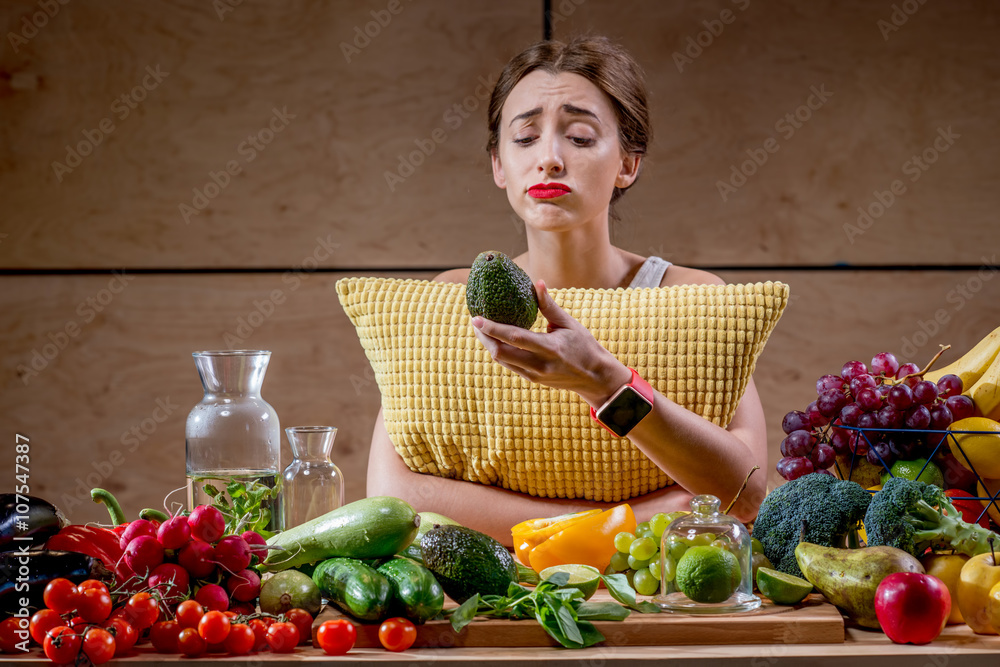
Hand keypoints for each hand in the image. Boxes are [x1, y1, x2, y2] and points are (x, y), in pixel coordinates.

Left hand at [471, 280, 630, 406]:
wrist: (594, 378)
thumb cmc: (584, 346)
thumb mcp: (570, 324)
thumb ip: (549, 306)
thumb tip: (537, 283)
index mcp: (550, 348)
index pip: (515, 338)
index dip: (493, 328)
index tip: (477, 318)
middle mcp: (539, 365)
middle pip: (500, 353)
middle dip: (484, 337)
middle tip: (476, 321)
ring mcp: (534, 376)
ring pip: (502, 361)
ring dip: (489, 345)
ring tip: (482, 328)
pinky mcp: (532, 380)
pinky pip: (509, 365)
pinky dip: (499, 351)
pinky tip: (495, 339)